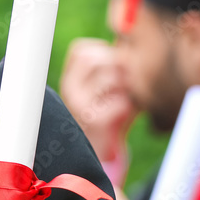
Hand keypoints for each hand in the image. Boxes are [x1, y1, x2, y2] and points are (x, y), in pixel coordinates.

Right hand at [60, 38, 136, 163]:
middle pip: (99, 59)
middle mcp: (68, 89)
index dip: (105, 53)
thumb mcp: (109, 89)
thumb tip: (131, 42)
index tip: (115, 68)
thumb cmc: (110, 118)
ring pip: (110, 77)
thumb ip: (117, 67)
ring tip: (129, 99)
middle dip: (120, 68)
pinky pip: (120, 102)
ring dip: (128, 87)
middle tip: (128, 84)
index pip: (82, 50)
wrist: (103, 157)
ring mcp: (78, 105)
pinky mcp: (93, 122)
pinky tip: (128, 115)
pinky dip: (130, 107)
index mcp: (69, 79)